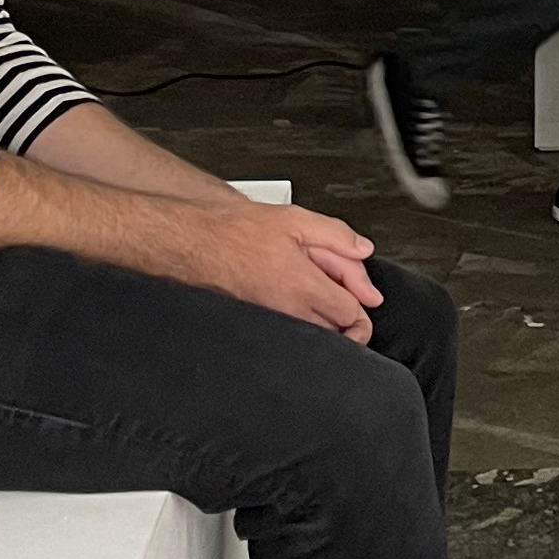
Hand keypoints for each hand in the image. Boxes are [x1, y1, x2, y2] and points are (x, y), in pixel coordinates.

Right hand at [173, 200, 382, 341]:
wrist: (192, 245)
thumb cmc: (234, 233)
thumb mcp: (295, 219)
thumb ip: (337, 236)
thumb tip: (364, 251)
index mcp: (304, 288)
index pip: (352, 315)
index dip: (363, 305)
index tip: (365, 297)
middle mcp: (290, 314)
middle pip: (338, 335)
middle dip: (348, 319)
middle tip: (342, 294)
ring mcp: (273, 325)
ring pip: (315, 338)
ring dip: (325, 322)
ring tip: (317, 294)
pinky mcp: (260, 327)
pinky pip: (292, 335)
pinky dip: (302, 323)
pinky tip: (296, 299)